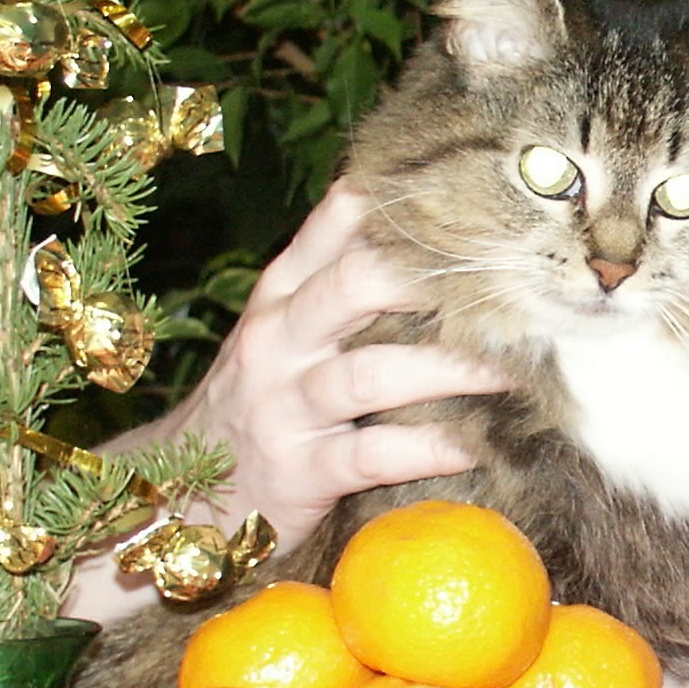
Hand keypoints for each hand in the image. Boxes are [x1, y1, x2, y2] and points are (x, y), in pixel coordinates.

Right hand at [132, 180, 510, 555]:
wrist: (176, 492)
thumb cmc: (259, 400)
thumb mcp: (283, 331)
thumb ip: (338, 285)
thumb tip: (429, 240)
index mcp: (281, 293)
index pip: (337, 222)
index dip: (402, 203)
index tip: (473, 196)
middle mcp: (278, 339)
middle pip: (355, 284)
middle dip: (433, 280)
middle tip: (506, 284)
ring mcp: (284, 406)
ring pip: (372, 373)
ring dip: (449, 368)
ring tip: (512, 368)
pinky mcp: (297, 471)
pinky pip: (372, 454)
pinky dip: (428, 449)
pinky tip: (474, 446)